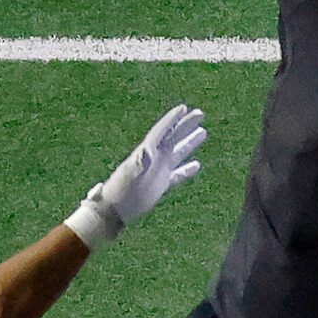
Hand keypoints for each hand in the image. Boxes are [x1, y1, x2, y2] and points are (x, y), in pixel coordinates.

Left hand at [65, 104, 207, 249]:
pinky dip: (187, 169)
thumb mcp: (130, 174)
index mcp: (147, 151)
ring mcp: (158, 171)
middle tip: (200, 113)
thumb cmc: (120, 191)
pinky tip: (197, 165)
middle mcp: (154, 158)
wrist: (115, 209)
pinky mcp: (161, 185)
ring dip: (189, 142)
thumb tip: (146, 151)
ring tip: (203, 132)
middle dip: (185, 125)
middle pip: (173, 137)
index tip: (184, 108)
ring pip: (178, 153)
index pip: (162, 131)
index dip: (172, 119)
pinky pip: (177, 175)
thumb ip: (139, 162)